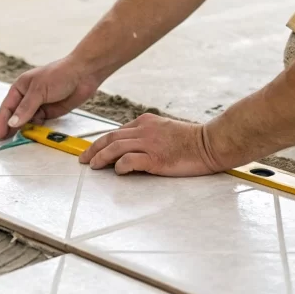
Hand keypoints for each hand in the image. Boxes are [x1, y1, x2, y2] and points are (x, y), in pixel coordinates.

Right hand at [0, 57, 101, 138]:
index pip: (7, 107)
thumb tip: (12, 123)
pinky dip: (38, 129)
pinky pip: (41, 123)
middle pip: (16, 115)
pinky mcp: (51, 112)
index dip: (2, 121)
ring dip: (25, 129)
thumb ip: (26, 108)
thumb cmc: (59, 74)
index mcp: (21, 87)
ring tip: (22, 139)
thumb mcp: (39, 91)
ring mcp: (39, 105)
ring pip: (28, 121)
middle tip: (6, 142)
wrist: (84, 74)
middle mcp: (28, 96)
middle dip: (11, 128)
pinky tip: (36, 133)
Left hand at [80, 114, 221, 176]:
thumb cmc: (191, 141)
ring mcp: (149, 143)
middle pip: (110, 138)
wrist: (210, 144)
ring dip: (101, 157)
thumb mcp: (164, 130)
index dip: (101, 142)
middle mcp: (144, 130)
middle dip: (93, 149)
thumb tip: (131, 148)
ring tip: (93, 166)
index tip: (92, 151)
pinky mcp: (156, 158)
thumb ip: (148, 135)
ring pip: (116, 147)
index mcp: (145, 122)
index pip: (116, 131)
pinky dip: (120, 165)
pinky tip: (117, 171)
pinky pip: (130, 160)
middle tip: (83, 160)